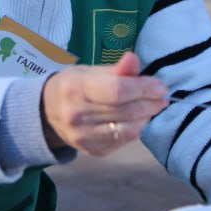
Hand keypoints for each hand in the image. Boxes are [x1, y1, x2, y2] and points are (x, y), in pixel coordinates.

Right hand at [41, 52, 168, 155]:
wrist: (47, 113)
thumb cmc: (74, 86)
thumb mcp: (90, 71)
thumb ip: (115, 69)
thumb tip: (135, 60)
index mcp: (75, 88)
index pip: (117, 91)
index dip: (143, 88)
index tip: (161, 86)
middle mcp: (76, 115)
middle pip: (125, 111)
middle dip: (150, 103)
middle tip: (163, 97)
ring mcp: (83, 136)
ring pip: (128, 129)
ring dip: (146, 117)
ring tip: (154, 106)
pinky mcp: (92, 150)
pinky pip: (123, 141)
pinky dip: (136, 128)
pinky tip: (139, 119)